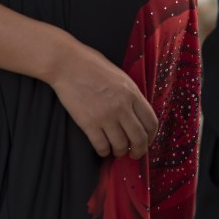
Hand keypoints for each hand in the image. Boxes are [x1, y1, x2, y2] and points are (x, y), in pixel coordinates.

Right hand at [49, 42, 157, 159]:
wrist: (67, 64)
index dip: (151, 136)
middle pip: (139, 138)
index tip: (147, 141)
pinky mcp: (89, 124)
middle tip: (134, 154)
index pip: (151, 121)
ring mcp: (105, 116)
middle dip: (139, 151)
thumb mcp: (119, 76)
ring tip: (116, 150)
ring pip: (121, 146)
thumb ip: (130, 94)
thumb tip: (136, 114)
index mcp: (132, 92)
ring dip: (120, 152)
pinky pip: (102, 147)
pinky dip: (104, 152)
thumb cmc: (92, 65)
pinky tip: (103, 149)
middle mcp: (122, 106)